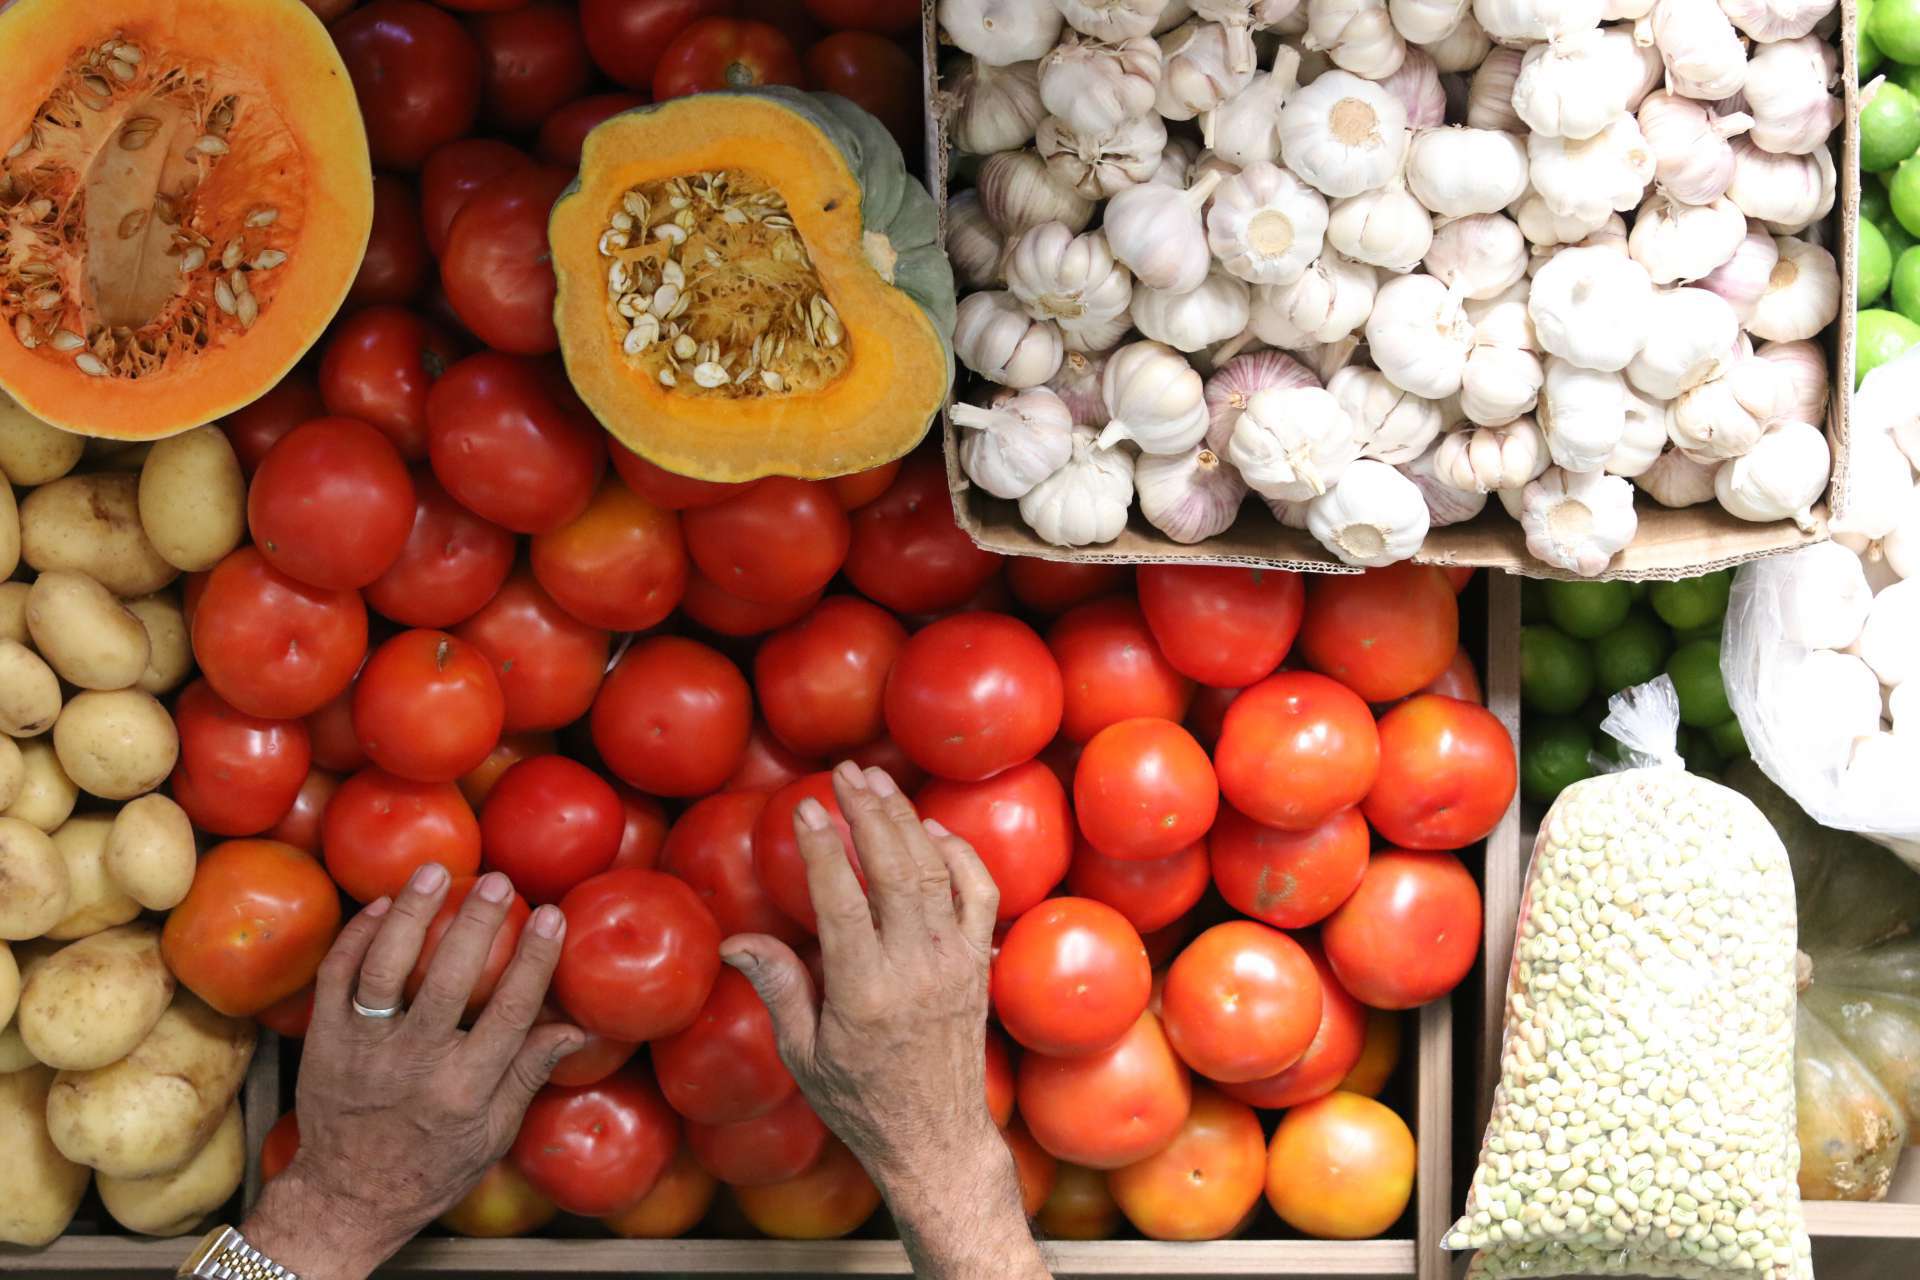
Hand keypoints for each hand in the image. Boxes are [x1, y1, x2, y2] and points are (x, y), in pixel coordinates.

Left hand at [240, 865, 579, 1279]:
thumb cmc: (431, 1167)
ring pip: (384, 969)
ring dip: (410, 914)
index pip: (509, 1013)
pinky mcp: (324, 1042)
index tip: (551, 915)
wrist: (345, 1198)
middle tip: (497, 880)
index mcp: (463, 1091)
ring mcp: (362, 1052)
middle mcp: (412, 1067)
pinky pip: (336, 978)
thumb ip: (529, 1074)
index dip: (534, 960)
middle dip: (477, 924)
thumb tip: (577, 1027)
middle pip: (448, 981)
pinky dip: (357, 937)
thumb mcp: (492, 1135)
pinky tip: (382, 906)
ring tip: (434, 871)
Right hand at [721, 762, 1049, 1279]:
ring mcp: (955, 962)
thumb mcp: (804, 1055)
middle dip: (868, 812)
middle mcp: (916, 969)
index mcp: (864, 992)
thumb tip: (735, 941)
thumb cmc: (862, 1102)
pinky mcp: (978, 963)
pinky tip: (929, 828)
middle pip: (894, 868)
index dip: (821, 848)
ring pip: (936, 870)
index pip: (841, 900)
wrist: (937, 1139)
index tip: (806, 807)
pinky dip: (958, 853)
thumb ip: (776, 988)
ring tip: (877, 782)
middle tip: (844, 773)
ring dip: (906, 818)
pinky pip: (979, 892)